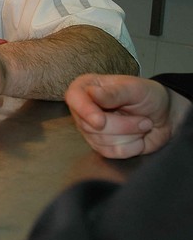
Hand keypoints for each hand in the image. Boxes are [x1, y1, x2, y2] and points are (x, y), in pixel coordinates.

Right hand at [65, 74, 186, 158]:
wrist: (165, 116)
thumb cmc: (148, 96)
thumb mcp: (135, 89)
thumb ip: (114, 92)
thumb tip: (91, 93)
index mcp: (86, 87)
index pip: (74, 98)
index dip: (85, 111)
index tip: (100, 122)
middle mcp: (83, 109)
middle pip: (90, 126)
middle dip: (122, 126)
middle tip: (144, 120)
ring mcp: (90, 129)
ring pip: (102, 141)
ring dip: (130, 135)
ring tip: (143, 124)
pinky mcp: (101, 146)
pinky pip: (111, 153)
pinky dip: (131, 147)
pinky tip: (137, 137)